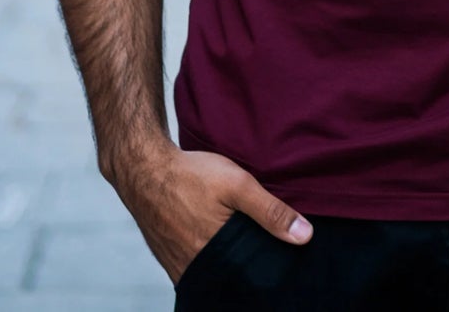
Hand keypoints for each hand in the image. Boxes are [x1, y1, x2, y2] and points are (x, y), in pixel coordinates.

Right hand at [105, 140, 312, 282]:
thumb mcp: (237, 184)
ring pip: (216, 274)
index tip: (283, 269)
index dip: (266, 272)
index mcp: (216, 257)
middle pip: (233, 278)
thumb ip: (270, 211)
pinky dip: (212, 261)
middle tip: (264, 255)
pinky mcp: (169, 259)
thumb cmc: (191, 174)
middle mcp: (196, 268)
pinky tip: (221, 244)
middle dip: (249, 270)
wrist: (143, 169)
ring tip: (244, 248)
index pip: (251, 280)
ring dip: (230, 266)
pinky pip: (197, 269)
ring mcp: (179, 266)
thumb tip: (305, 236)